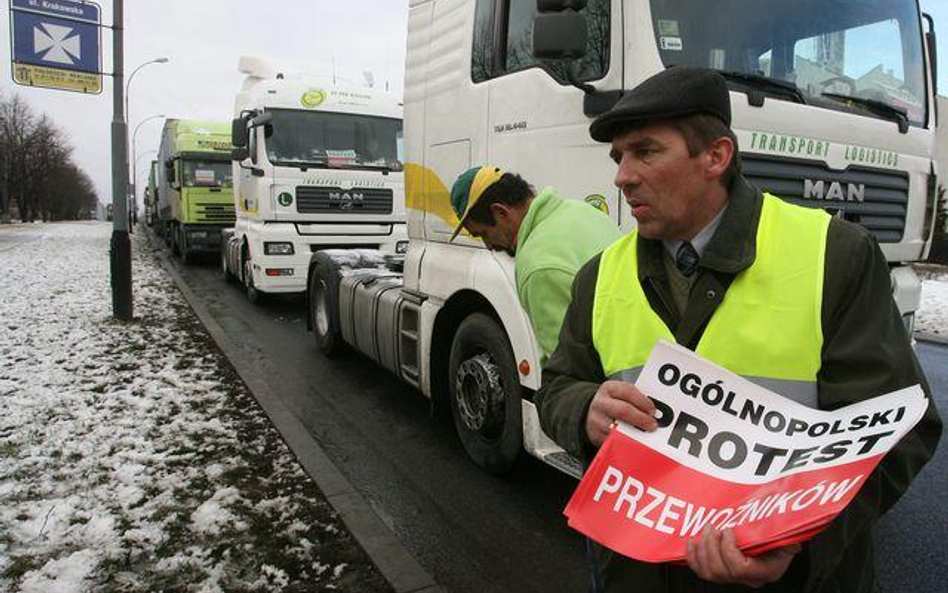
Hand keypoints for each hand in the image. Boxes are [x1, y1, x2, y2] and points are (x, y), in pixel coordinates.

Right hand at [585, 380, 656, 446]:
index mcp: (609, 388)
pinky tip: (634, 444)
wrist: (590, 414)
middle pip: (623, 410)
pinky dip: (625, 443)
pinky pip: (613, 442)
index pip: (627, 391)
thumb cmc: (613, 403)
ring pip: (617, 429)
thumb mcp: (621, 394)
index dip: (642, 401)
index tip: (653, 410)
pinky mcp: (595, 436)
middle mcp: (601, 403)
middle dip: (641, 419)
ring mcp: (596, 420)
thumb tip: (654, 412)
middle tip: (653, 425)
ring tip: (646, 437)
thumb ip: (636, 400)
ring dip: (634, 434)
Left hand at [685, 527, 800, 587]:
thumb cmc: (782, 531)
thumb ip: (779, 528)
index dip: (728, 549)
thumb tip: (777, 522)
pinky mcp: (723, 570)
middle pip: (721, 572)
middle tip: (713, 526)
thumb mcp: (785, 529)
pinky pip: (702, 571)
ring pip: (709, 572)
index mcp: (768, 570)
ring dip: (703, 548)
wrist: (779, 534)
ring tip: (706, 529)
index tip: (728, 529)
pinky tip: (693, 541)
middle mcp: (750, 578)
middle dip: (711, 545)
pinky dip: (693, 556)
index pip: (740, 569)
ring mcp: (735, 576)